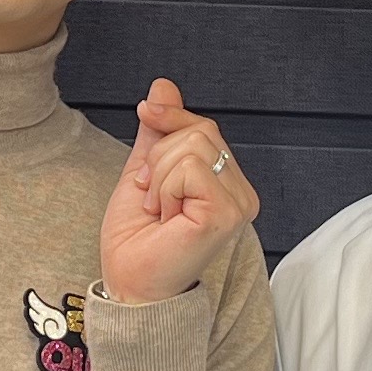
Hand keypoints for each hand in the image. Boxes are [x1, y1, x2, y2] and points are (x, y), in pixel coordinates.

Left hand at [98, 79, 260, 305]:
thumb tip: (163, 86)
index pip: (204, 128)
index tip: (144, 128)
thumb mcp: (145, 173)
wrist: (129, 284)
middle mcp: (242, 194)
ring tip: (160, 212)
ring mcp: (239, 205)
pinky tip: (166, 218)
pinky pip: (190, 169)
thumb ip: (158, 132)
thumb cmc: (138, 241)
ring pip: (193, 147)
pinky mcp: (226, 214)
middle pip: (199, 132)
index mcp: (228, 185)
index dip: (169, 120)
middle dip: (159, 160)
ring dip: (159, 178)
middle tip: (152, 200)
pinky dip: (165, 189)